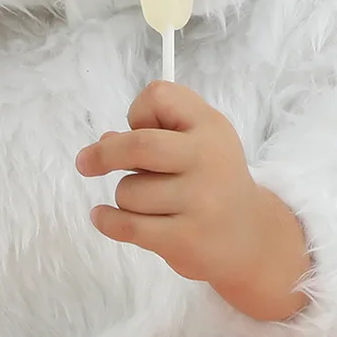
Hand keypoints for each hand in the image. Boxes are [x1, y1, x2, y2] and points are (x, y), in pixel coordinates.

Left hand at [76, 80, 311, 321]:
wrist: (250, 239)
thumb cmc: (213, 183)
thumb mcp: (198, 145)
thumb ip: (154, 135)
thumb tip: (103, 143)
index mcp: (210, 126)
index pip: (159, 97)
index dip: (138, 112)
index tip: (137, 129)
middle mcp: (207, 159)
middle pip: (139, 145)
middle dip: (105, 155)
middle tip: (86, 163)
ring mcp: (199, 201)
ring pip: (128, 191)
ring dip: (125, 198)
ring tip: (149, 205)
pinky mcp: (185, 238)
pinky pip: (127, 226)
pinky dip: (106, 221)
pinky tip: (103, 217)